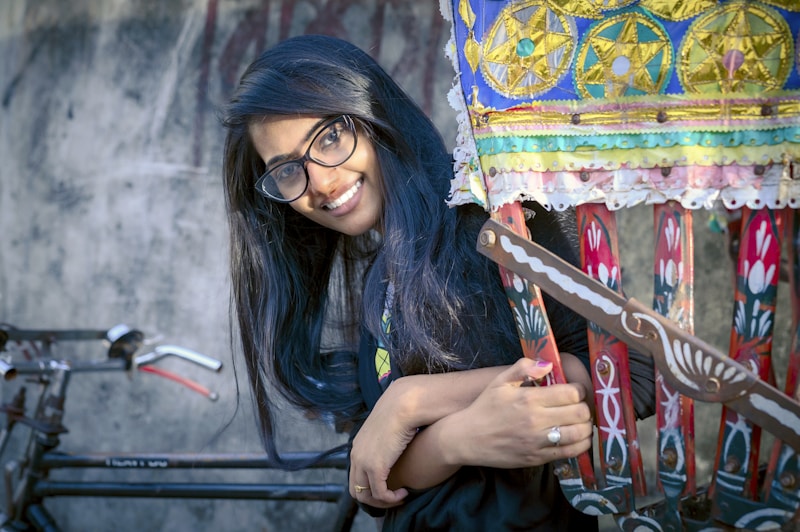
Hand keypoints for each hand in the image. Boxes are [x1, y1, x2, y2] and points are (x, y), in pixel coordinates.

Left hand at [348, 380, 414, 507]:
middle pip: (356, 489)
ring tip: (399, 497)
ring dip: (382, 501)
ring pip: (365, 495)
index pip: (356, 475)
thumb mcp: (388, 428)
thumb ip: (386, 438)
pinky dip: (391, 498)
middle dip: (373, 499)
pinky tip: (404, 493)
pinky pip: (380, 493)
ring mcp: (363, 461)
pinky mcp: (375, 467)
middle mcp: (356, 455)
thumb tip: (395, 443)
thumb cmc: (402, 413)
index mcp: (357, 446)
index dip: (371, 486)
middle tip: (392, 498)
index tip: (389, 487)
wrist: (404, 405)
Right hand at [442, 357, 592, 468]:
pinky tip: (577, 438)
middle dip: (585, 408)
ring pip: (579, 434)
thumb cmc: (485, 407)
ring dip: (586, 427)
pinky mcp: (538, 458)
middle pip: (580, 413)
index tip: (575, 390)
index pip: (572, 393)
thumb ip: (523, 368)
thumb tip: (547, 364)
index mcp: (529, 398)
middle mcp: (536, 420)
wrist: (467, 438)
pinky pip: (570, 453)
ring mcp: (538, 442)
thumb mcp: (500, 382)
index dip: (579, 390)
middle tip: (578, 406)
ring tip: (580, 422)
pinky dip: (580, 444)